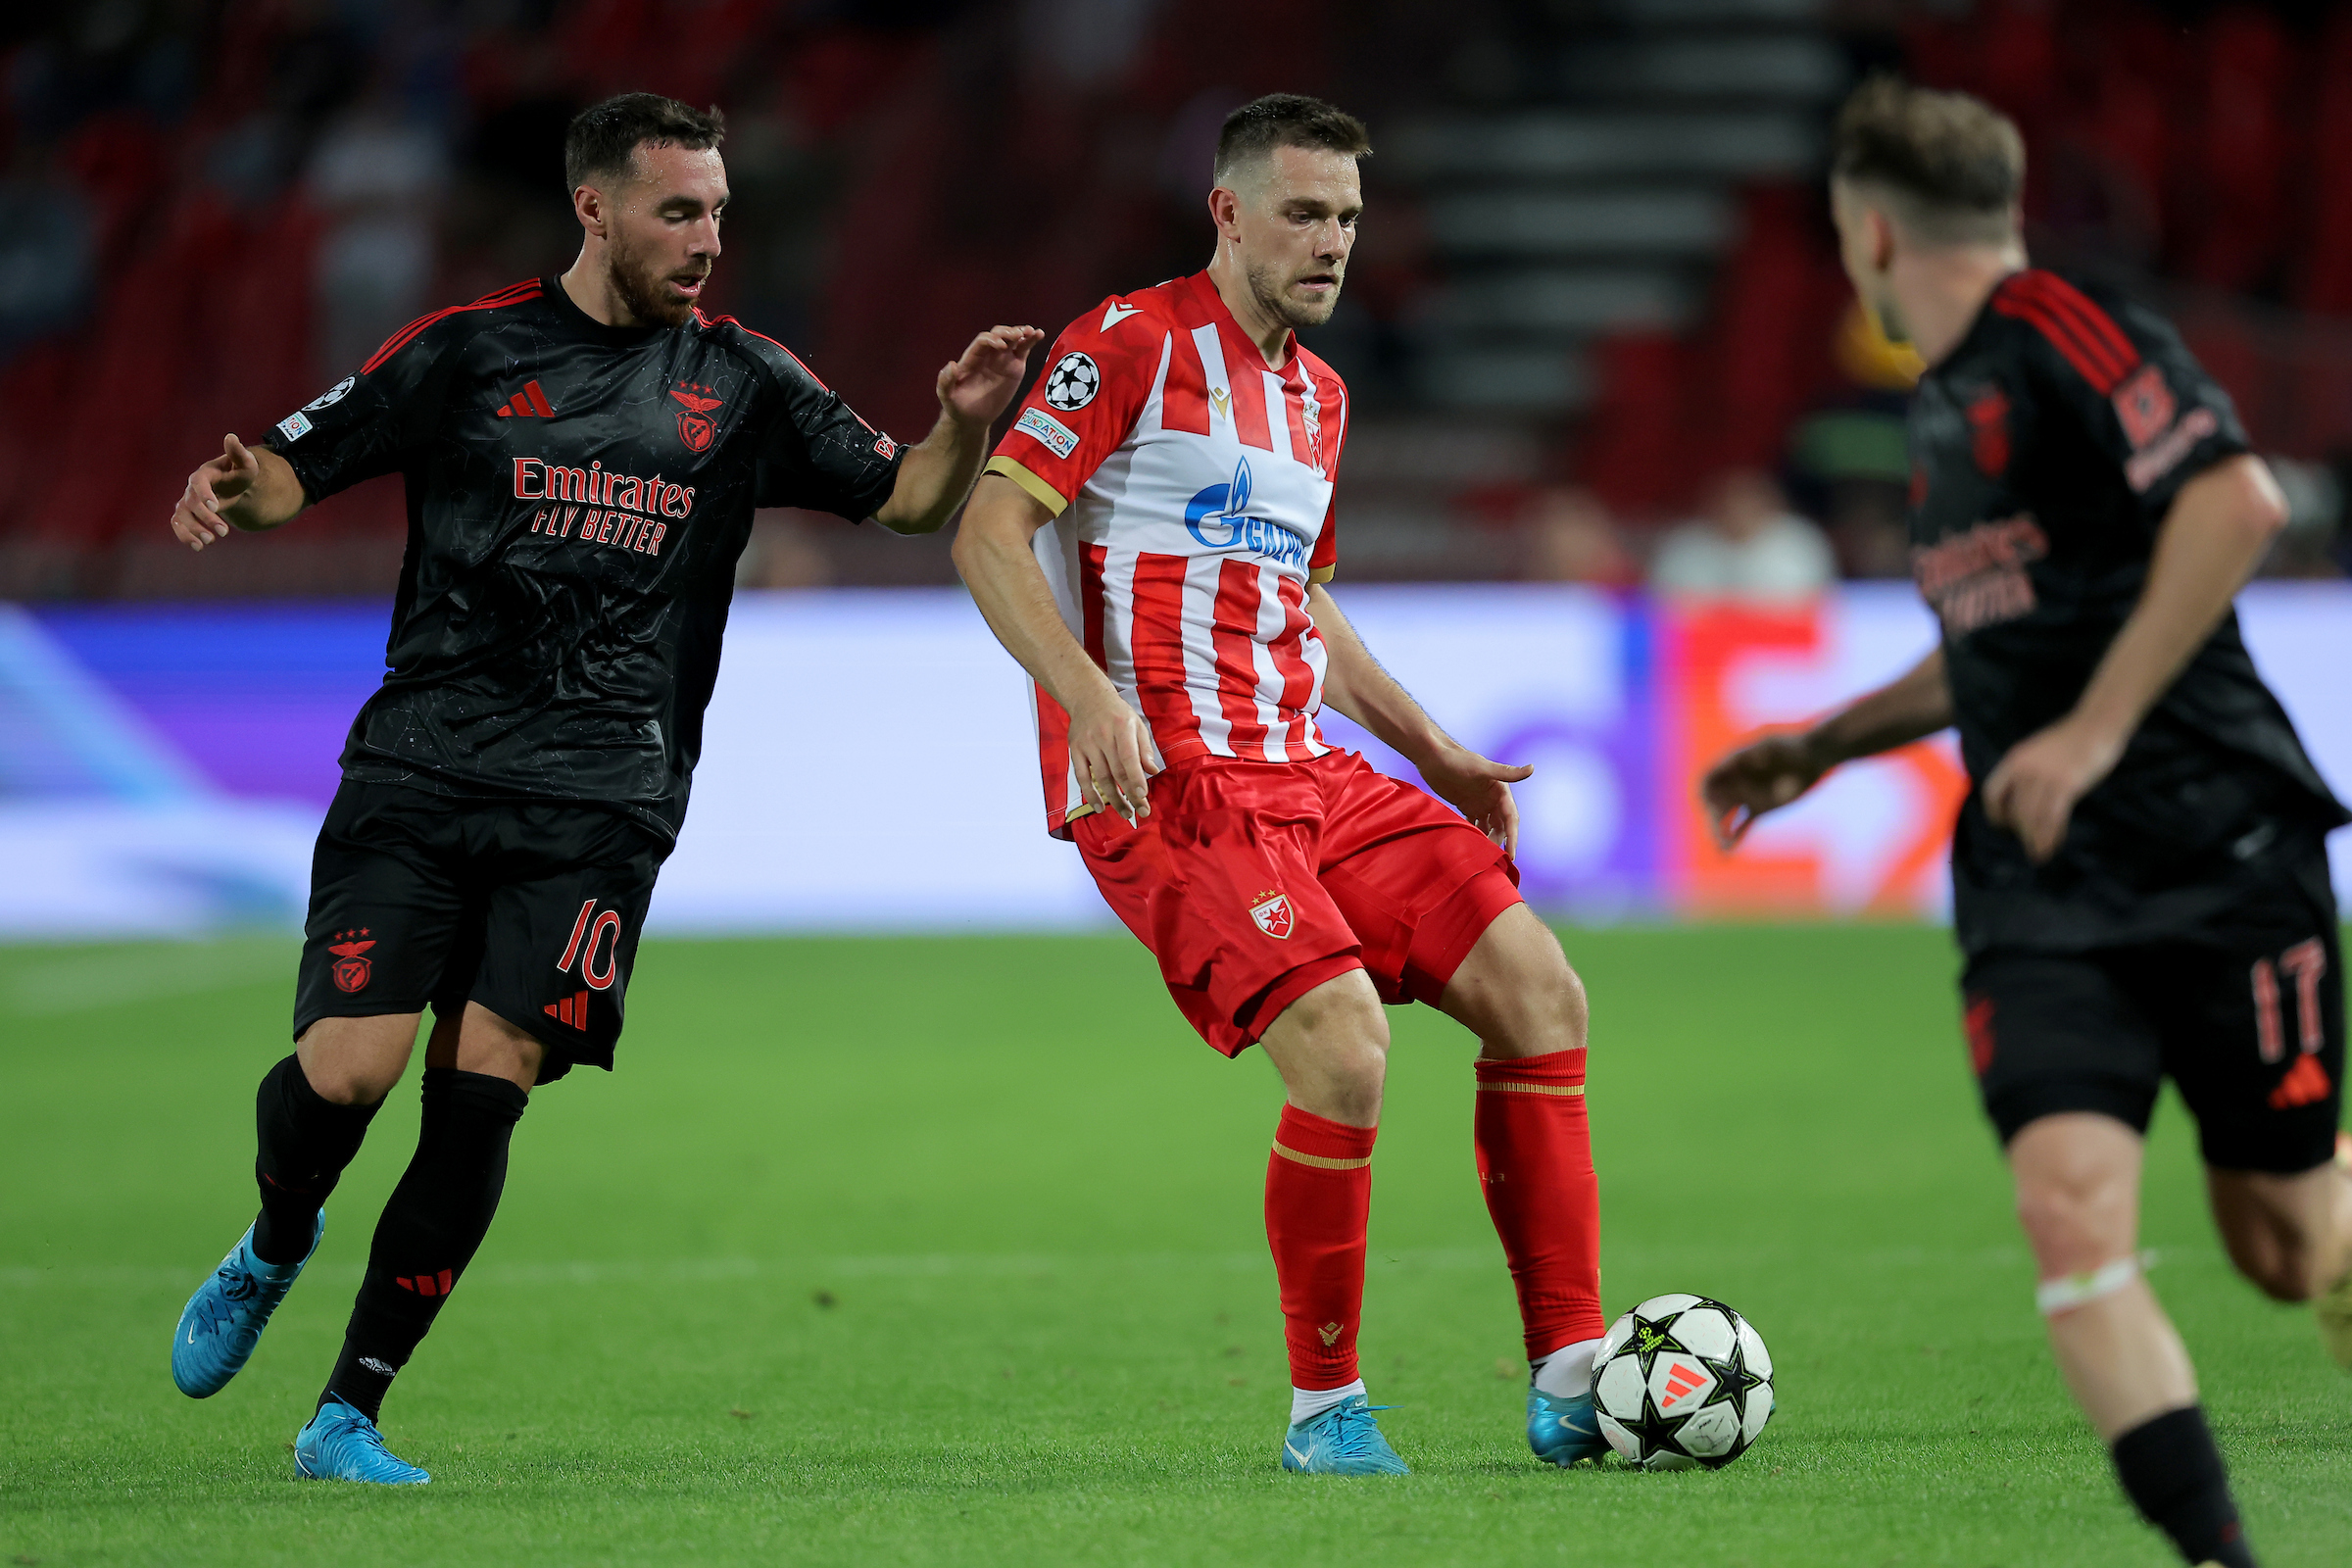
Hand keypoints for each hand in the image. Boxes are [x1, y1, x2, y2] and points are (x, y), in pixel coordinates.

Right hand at [170, 434, 259, 551]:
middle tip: (224, 532)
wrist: (233, 487)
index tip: (215, 506)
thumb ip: (239, 454)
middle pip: (192, 503)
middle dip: (206, 518)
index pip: (199, 482)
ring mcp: (187, 502)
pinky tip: (199, 546)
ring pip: (181, 516)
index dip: (204, 494)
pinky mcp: (186, 514)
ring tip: (210, 541)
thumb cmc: (239, 475)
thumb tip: (231, 437)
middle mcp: (191, 488)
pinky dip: (185, 536)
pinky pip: (178, 525)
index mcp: (205, 474)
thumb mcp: (246, 465)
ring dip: (192, 530)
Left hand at [937, 325, 1044, 428]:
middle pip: (999, 334)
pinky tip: (1039, 334)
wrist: (972, 419)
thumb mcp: (946, 395)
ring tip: (1032, 332)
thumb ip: (945, 381)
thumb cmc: (958, 406)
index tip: (1001, 346)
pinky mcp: (1015, 366)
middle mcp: (988, 354)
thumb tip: (952, 365)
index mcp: (972, 358)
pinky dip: (1031, 341)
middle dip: (1008, 333)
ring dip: (1022, 332)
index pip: (983, 341)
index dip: (992, 339)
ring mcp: (1003, 359)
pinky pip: (1023, 349)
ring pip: (1013, 339)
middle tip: (1018, 335)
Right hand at [1068, 684, 1161, 823]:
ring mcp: (1086, 744)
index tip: (1143, 796)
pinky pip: (1081, 777)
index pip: (1129, 757)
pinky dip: (1090, 794)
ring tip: (1126, 813)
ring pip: (1101, 777)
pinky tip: (1100, 807)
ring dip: (1114, 798)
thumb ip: (1144, 748)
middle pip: (1117, 771)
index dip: (1136, 778)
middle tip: (1141, 811)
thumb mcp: (1136, 724)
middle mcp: (1102, 735)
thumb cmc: (1117, 714)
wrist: (1087, 698)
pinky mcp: (1075, 750)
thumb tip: (1153, 771)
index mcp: (1121, 727)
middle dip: (1130, 794)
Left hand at [1417, 742, 1532, 856]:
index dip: (1512, 837)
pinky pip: (1475, 824)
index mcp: (1501, 791)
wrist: (1433, 757)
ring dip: (1488, 840)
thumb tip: (1532, 768)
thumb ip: (1506, 772)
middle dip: (1499, 842)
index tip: (1511, 854)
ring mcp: (1480, 803)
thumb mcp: (1483, 768)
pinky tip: (1471, 845)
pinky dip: (1475, 834)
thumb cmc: (1458, 760)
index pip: (1511, 819)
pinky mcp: (1467, 806)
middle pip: (1501, 826)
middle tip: (1492, 858)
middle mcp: (1493, 799)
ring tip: (1482, 855)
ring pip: (1489, 827)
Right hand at [1700, 730, 1828, 850]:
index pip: (1708, 780)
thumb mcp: (1780, 744)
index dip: (1706, 793)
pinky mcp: (1759, 808)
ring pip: (1725, 816)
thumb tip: (1754, 759)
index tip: (1711, 806)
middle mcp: (1735, 780)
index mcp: (1732, 764)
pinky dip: (1735, 836)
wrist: (1814, 754)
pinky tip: (1729, 851)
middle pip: (1714, 802)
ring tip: (1722, 848)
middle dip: (1713, 818)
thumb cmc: (1796, 745)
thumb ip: (1767, 751)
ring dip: (1719, 831)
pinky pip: (1741, 824)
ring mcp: (1746, 795)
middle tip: (1718, 834)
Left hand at [1982, 712, 2124, 863]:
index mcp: (2014, 759)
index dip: (1995, 813)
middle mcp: (2025, 769)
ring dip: (2036, 840)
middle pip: (2015, 810)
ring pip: (2033, 818)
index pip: (1992, 792)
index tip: (2004, 826)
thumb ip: (2026, 771)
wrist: (2097, 724)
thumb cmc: (2071, 740)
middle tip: (2029, 846)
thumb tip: (2021, 798)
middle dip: (2021, 832)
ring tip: (2039, 855)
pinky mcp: (2067, 784)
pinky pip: (2053, 817)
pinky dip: (2051, 835)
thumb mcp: (2037, 751)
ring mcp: (2045, 777)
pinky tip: (2053, 845)